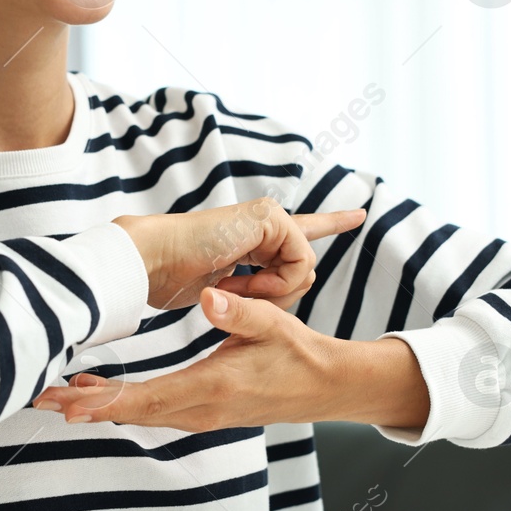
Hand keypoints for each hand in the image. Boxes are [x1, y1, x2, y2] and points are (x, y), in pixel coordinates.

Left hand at [31, 287, 430, 432]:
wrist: (325, 387)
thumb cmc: (300, 355)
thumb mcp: (274, 325)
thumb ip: (240, 311)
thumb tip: (207, 296)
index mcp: (213, 386)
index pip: (148, 397)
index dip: (105, 399)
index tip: (69, 397)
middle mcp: (202, 409)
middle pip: (134, 412)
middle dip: (88, 406)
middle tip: (43, 397)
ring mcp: (203, 415)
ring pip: (142, 415)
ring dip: (102, 407)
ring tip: (60, 397)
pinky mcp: (205, 412)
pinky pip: (156, 412)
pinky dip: (125, 406)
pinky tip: (102, 396)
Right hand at [113, 198, 364, 311]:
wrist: (151, 262)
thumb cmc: (175, 279)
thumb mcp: (225, 292)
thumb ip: (256, 291)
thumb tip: (286, 290)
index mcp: (256, 236)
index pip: (302, 231)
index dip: (331, 222)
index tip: (359, 214)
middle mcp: (266, 222)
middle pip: (304, 271)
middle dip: (278, 296)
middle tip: (236, 296)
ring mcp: (270, 216)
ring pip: (304, 269)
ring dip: (271, 292)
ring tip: (232, 288)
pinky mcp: (271, 217)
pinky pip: (299, 262)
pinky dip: (274, 284)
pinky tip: (240, 282)